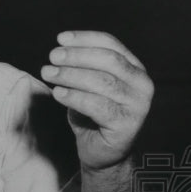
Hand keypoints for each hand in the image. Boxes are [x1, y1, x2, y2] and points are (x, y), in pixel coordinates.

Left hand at [40, 31, 153, 170]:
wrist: (103, 153)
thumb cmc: (93, 115)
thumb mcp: (88, 86)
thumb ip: (83, 67)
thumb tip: (61, 50)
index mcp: (134, 69)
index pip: (112, 45)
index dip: (85, 39)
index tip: (61, 38)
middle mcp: (142, 84)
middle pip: (108, 61)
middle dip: (77, 56)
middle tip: (52, 57)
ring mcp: (138, 105)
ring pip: (102, 82)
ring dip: (71, 75)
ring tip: (48, 73)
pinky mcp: (127, 125)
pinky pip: (98, 106)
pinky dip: (75, 97)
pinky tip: (58, 93)